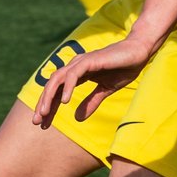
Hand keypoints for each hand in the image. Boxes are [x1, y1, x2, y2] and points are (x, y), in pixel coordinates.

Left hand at [32, 36, 155, 128]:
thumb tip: (77, 119)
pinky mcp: (90, 60)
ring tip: (44, 113)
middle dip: (43, 104)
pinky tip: (64, 101)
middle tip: (37, 122)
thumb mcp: (105, 90)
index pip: (57, 92)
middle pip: (52, 86)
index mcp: (76, 74)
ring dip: (49, 97)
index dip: (49, 107)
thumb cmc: (123, 68)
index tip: (43, 124)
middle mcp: (75, 67)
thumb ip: (91, 102)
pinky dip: (67, 87)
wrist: (139, 52)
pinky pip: (74, 74)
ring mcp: (81, 62)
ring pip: (58, 79)